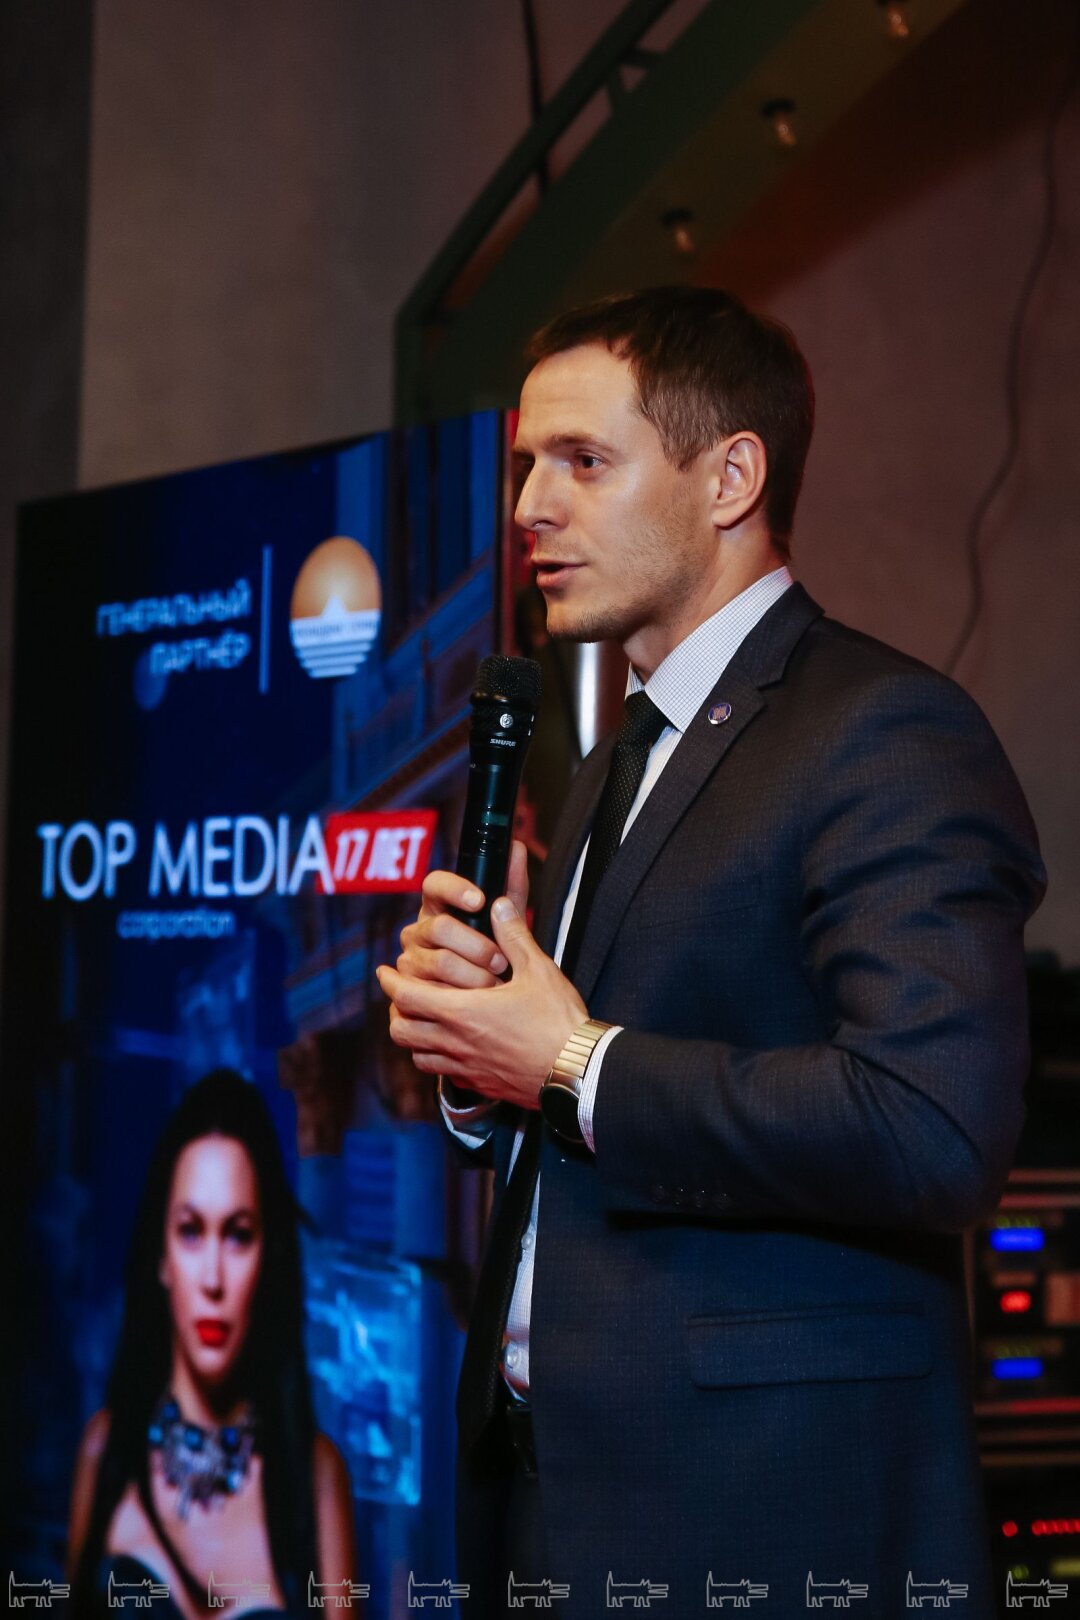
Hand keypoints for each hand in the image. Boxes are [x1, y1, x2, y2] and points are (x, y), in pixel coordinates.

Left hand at [376, 851, 586, 1109]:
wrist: (578, 1071)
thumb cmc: (558, 1021)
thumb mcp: (538, 969)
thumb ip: (513, 935)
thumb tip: (499, 905)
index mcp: (462, 1011)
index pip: (407, 995)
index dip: (390, 981)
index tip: (384, 971)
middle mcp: (456, 1043)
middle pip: (401, 1030)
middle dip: (395, 1010)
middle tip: (400, 996)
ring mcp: (467, 1068)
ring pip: (418, 1056)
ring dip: (413, 1038)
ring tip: (420, 1022)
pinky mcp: (481, 1085)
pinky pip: (444, 1075)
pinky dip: (437, 1060)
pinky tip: (451, 1049)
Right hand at [393, 842, 529, 989]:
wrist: (485, 1006)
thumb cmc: (492, 955)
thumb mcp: (503, 922)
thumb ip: (510, 886)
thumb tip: (515, 846)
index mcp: (437, 908)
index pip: (434, 884)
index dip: (456, 889)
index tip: (481, 900)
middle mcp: (417, 932)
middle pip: (439, 928)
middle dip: (476, 945)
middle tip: (501, 960)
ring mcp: (408, 962)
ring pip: (438, 963)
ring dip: (473, 975)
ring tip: (494, 984)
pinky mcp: (407, 993)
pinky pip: (431, 993)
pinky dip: (460, 998)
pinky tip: (477, 1002)